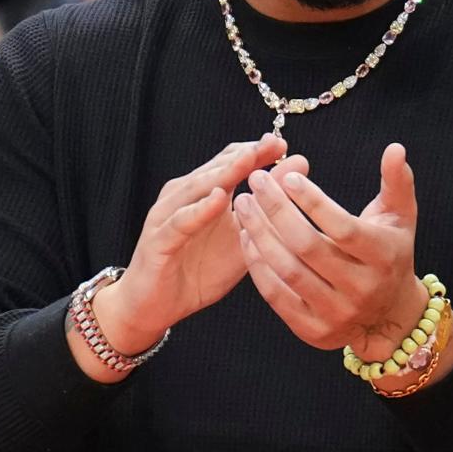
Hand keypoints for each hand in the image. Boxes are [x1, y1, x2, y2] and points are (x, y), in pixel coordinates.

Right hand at [93, 135, 308, 357]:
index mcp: (205, 193)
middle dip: (247, 155)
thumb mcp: (241, 240)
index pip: (231, 161)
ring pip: (197, 187)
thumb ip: (266, 210)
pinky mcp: (158, 240)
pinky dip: (199, 210)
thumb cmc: (198, 270)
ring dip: (224, 173)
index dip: (257, 151)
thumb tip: (297, 171)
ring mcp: (169, 215)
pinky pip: (180, 221)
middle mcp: (184, 196)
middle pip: (217, 167)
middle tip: (274, 144)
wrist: (155, 307)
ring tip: (250, 160)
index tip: (284, 145)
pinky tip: (218, 199)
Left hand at [235, 143, 429, 360]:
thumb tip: (395, 147)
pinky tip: (247, 237)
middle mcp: (362, 289)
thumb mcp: (400, 217)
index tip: (289, 176)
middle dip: (277, 210)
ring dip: (260, 235)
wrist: (390, 316)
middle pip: (308, 247)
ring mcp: (337, 313)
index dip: (313, 202)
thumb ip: (396, 181)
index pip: (342, 228)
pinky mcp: (313, 331)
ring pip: (289, 271)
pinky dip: (258, 266)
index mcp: (383, 257)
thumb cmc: (390, 252)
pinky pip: (277, 296)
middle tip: (256, 182)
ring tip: (244, 205)